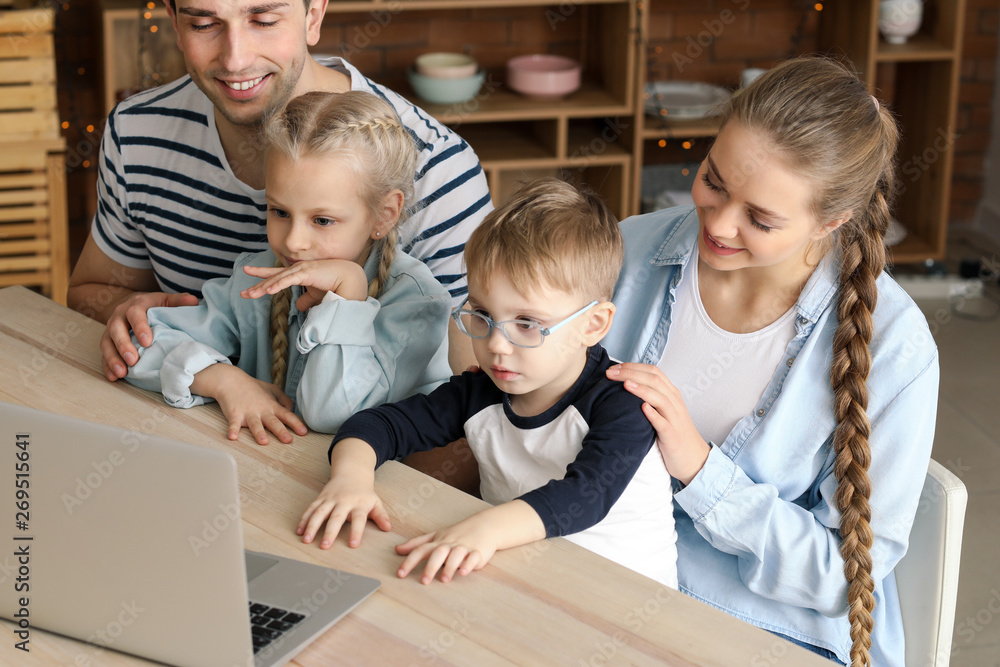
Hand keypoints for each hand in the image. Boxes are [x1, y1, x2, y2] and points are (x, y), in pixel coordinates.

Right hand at [101, 291, 198, 380]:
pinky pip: (104, 353)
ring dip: (113, 358)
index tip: (148, 342)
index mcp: (136, 305)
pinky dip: (107, 365)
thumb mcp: (167, 301)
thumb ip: (179, 301)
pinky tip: (113, 377)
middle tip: (133, 361)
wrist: (137, 305)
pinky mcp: (108, 341)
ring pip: (107, 343)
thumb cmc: (156, 306)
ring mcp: (111, 329)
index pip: (135, 314)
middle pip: (116, 329)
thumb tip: (193, 301)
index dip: (140, 327)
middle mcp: (119, 316)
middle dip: (123, 346)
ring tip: (121, 372)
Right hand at [195, 365, 307, 444]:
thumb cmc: (253, 387)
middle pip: (273, 422)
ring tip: (264, 441)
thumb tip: (290, 411)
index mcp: (272, 406)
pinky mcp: (234, 414)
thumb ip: (284, 400)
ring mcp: (248, 412)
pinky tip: (233, 437)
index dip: (296, 423)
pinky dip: (232, 430)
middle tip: (288, 440)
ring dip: (259, 432)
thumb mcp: (272, 389)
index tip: (304, 432)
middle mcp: (262, 410)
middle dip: (281, 431)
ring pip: (255, 424)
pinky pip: (233, 424)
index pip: (286, 415)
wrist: (231, 380)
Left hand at [241, 260, 367, 310]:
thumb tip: (299, 306)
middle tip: (244, 293)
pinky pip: (288, 280)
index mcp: (299, 274)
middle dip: (258, 285)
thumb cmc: (335, 285)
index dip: (262, 275)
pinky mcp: (306, 273)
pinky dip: (278, 285)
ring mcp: (301, 270)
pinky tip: (268, 291)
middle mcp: (297, 270)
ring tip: (250, 295)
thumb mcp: (316, 295)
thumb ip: (307, 299)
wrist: (350, 279)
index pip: (277, 275)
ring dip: (263, 288)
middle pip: (273, 278)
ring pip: (277, 280)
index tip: (248, 272)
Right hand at [297, 477, 390, 549]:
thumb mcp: (376, 502)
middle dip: (330, 532)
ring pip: (319, 513)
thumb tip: (388, 528)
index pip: (359, 519)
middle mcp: (343, 502)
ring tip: (306, 540)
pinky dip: (304, 519)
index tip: (353, 545)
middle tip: (325, 546)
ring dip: (312, 526)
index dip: (356, 532)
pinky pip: (311, 509)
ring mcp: (330, 499)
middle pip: (336, 517)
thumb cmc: (364, 493)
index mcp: (358, 504)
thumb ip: (381, 516)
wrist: (351, 473)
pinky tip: (299, 531)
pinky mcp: (320, 498)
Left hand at [395, 516, 498, 583]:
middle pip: (438, 553)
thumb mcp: (435, 536)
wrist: (484, 526)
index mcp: (438, 542)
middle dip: (431, 566)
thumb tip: (397, 549)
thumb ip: (417, 544)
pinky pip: (473, 557)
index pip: (421, 550)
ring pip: (456, 555)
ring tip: (444, 579)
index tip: (400, 574)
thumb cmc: (457, 534)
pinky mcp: (478, 552)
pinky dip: (469, 564)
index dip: (410, 561)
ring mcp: (464, 548)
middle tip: (424, 581)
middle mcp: (450, 544)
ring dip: (450, 566)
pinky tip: (464, 572)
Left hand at [607, 363, 709, 485]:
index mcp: (671, 393)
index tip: (613, 367)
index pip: (653, 372)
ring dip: (642, 390)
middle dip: (631, 373)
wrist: (692, 457)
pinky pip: (663, 423)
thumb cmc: (672, 432)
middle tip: (610, 373)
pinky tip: (642, 408)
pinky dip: (653, 414)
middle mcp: (674, 402)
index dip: (633, 366)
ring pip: (661, 398)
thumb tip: (625, 384)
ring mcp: (674, 418)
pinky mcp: (672, 435)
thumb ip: (650, 396)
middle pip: (654, 380)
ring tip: (625, 384)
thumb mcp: (663, 410)